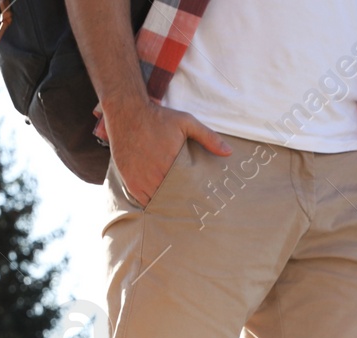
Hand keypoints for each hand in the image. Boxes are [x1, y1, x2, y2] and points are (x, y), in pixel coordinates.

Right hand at [103, 98, 230, 205]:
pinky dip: (150, 201)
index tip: (199, 200)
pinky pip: (142, 200)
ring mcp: (139, 180)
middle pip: (171, 198)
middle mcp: (154, 176)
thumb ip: (208, 138)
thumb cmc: (158, 117)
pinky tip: (158, 199)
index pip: (185, 191)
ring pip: (156, 202)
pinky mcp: (129, 180)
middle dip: (179, 201)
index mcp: (171, 165)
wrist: (127, 112)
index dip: (192, 197)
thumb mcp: (186, 122)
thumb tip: (229, 152)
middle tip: (189, 206)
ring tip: (175, 205)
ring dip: (164, 202)